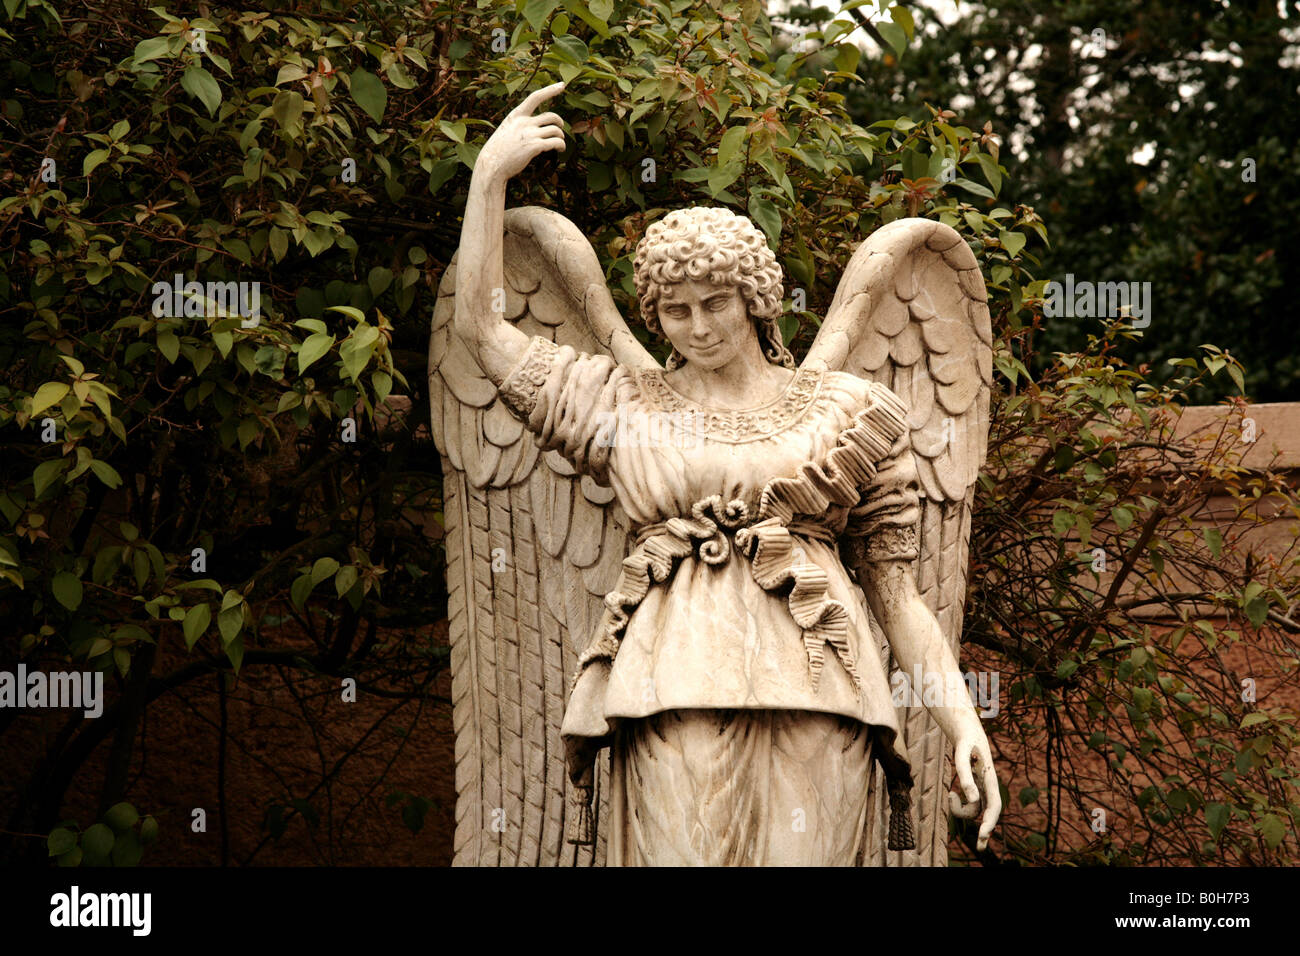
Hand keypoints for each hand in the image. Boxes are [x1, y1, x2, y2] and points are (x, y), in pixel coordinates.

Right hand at [476, 81, 567, 183]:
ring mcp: (529, 134)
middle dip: (559, 122)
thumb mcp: (506, 130)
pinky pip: (556, 142)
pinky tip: (560, 150)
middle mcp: (524, 122)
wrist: (491, 165)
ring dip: (561, 137)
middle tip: (560, 129)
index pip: (535, 97)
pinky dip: (561, 145)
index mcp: (516, 115)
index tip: (562, 85)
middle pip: (551, 116)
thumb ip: (520, 125)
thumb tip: (536, 127)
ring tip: (560, 145)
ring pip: (556, 130)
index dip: (550, 90)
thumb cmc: (498, 151)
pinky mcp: (534, 146)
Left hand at [947, 715, 1001, 850]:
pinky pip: (972, 802)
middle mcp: (988, 784)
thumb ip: (965, 775)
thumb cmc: (964, 738)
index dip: (990, 822)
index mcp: (990, 777)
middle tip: (978, 848)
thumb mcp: (962, 753)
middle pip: (989, 813)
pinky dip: (961, 804)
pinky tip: (952, 795)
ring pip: (977, 809)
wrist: (966, 727)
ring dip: (963, 811)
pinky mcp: (975, 784)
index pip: (994, 806)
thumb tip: (972, 799)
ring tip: (950, 795)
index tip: (982, 834)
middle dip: (985, 831)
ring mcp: (982, 786)